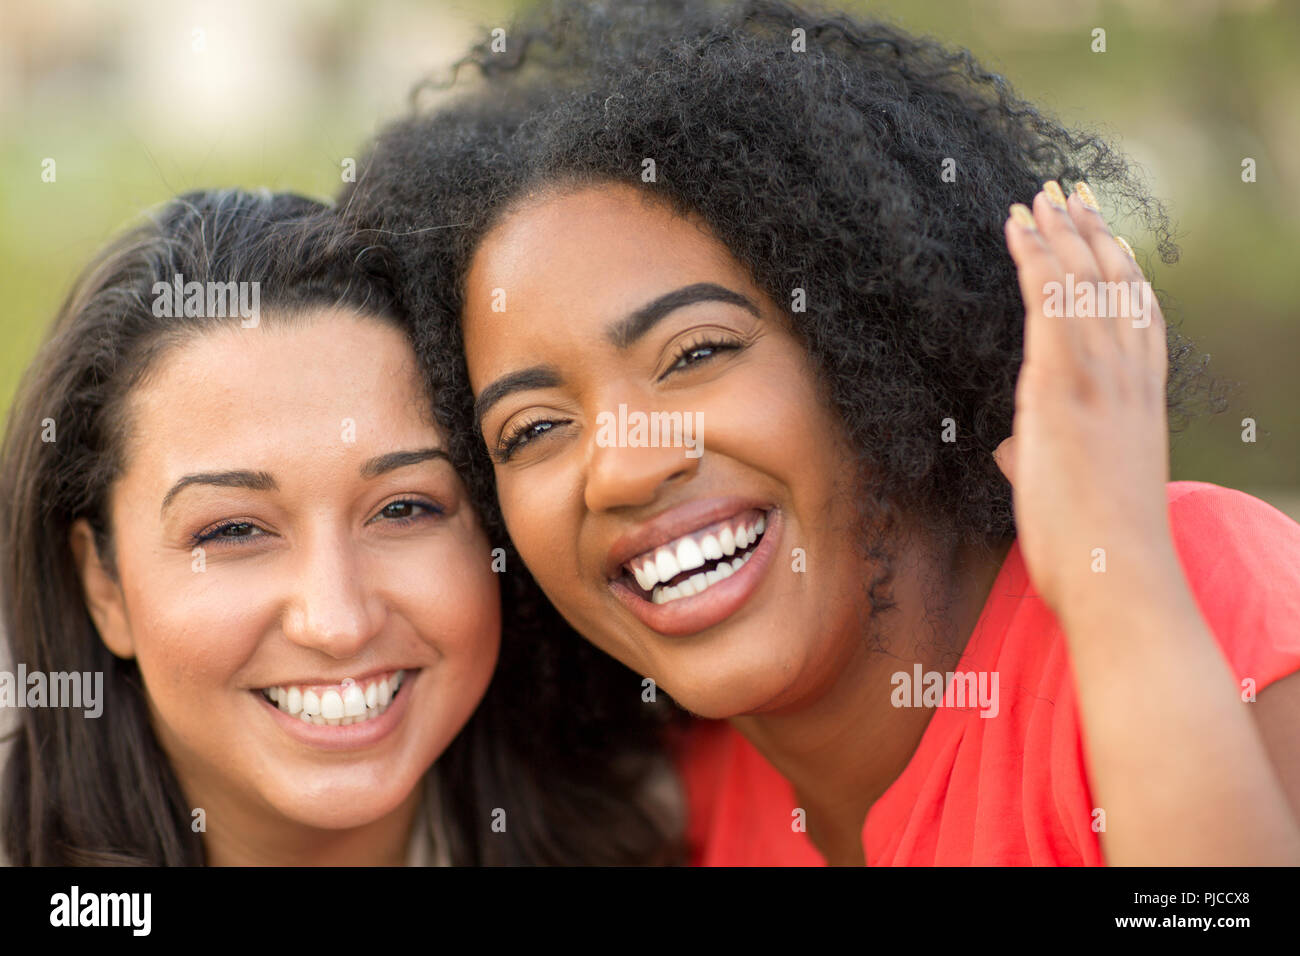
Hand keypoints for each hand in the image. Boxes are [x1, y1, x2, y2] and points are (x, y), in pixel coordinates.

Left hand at [995, 181, 1177, 618]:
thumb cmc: (1095, 550)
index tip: (1104, 234)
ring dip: (1061, 232)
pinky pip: (1050, 302)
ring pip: (1083, 283)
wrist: (1116, 576)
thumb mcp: (1069, 490)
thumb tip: (1012, 451)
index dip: (1120, 269)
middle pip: (1114, 286)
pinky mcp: (1062, 386)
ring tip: (1042, 196)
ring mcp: (1099, 379)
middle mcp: (1128, 380)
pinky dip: (1035, 258)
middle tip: (1069, 193)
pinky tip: (1020, 227)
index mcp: (1139, 401)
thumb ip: (1042, 457)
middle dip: (1091, 234)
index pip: (1137, 316)